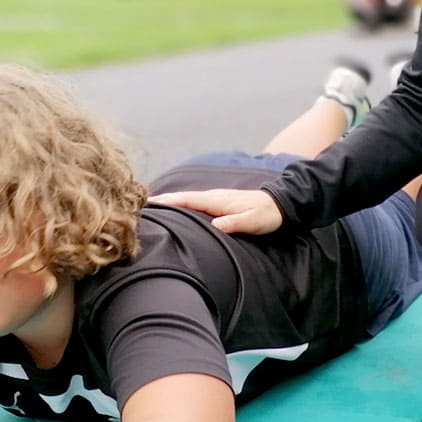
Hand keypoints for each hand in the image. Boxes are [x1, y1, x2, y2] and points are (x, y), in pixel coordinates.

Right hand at [148, 189, 283, 234]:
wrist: (281, 203)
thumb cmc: (267, 214)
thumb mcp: (254, 221)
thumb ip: (235, 223)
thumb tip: (217, 225)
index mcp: (218, 200)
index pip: (187, 200)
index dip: (168, 202)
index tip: (149, 204)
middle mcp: (213, 196)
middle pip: (182, 198)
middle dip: (162, 200)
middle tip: (139, 205)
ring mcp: (215, 198)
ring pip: (187, 199)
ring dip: (170, 202)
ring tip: (151, 207)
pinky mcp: (219, 203)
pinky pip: (194, 203)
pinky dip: (181, 204)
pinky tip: (175, 209)